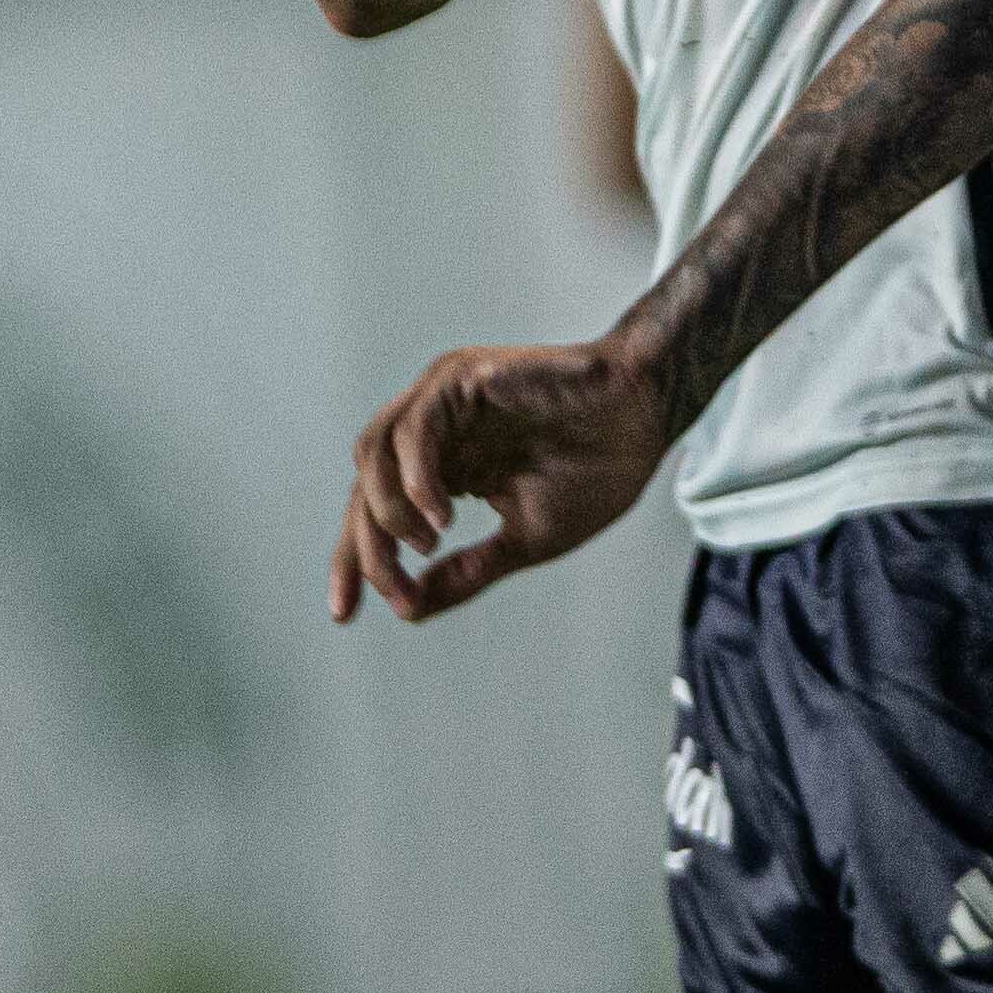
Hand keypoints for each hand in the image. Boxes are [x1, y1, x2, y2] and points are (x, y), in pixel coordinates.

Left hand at [328, 336, 670, 623]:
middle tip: (393, 588)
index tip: (345, 614)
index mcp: (446, 467)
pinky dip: (414, 475)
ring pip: (372, 453)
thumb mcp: (526, 539)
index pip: (375, 514)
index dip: (357, 563)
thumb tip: (407, 609)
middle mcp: (434, 431)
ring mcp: (443, 400)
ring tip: (425, 542)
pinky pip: (413, 427)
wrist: (647, 413)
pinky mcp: (462, 378)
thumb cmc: (601, 467)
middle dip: (366, 546)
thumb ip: (467, 571)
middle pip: (361, 489)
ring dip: (386, 508)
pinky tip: (440, 513)